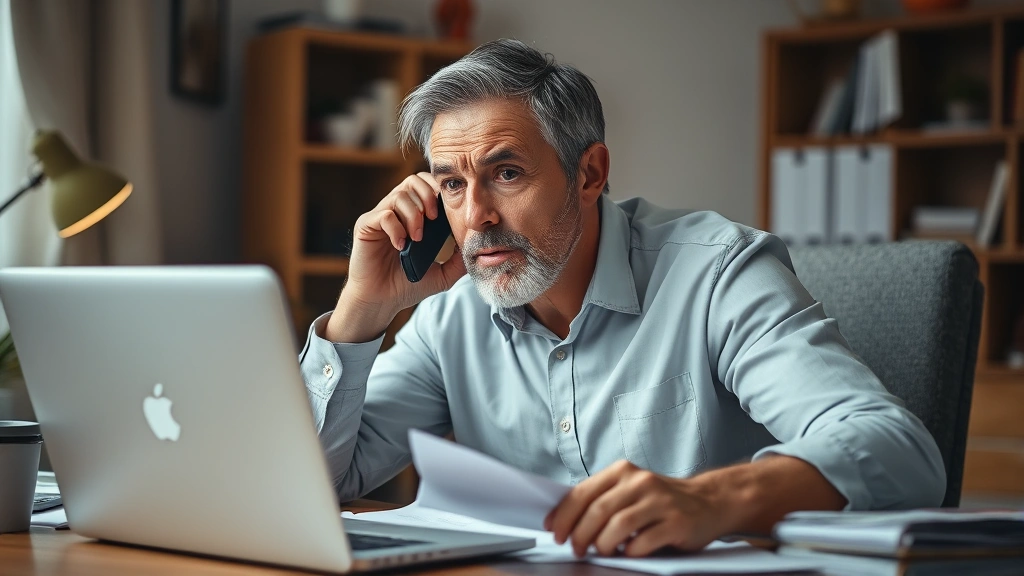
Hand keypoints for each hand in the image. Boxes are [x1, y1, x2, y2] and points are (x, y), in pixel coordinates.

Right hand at [325, 172, 466, 342]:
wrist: (382, 302)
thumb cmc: (407, 286)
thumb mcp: (443, 274)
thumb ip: (459, 260)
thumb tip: (477, 246)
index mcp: (413, 215)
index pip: (427, 186)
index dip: (439, 191)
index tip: (448, 211)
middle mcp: (395, 211)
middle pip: (413, 181)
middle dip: (428, 196)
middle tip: (434, 219)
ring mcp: (379, 217)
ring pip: (399, 196)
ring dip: (414, 215)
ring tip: (417, 238)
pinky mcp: (365, 226)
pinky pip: (383, 215)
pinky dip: (396, 228)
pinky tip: (401, 245)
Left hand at [543, 460, 729, 556]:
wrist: (708, 501)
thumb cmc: (660, 500)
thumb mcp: (629, 490)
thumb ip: (602, 499)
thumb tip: (563, 521)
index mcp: (623, 471)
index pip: (583, 492)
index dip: (564, 515)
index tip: (555, 532)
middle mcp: (640, 482)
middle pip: (597, 510)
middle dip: (580, 534)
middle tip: (576, 548)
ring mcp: (660, 501)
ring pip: (618, 525)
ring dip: (603, 545)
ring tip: (602, 552)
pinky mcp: (676, 522)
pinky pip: (644, 541)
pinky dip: (630, 551)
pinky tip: (629, 552)